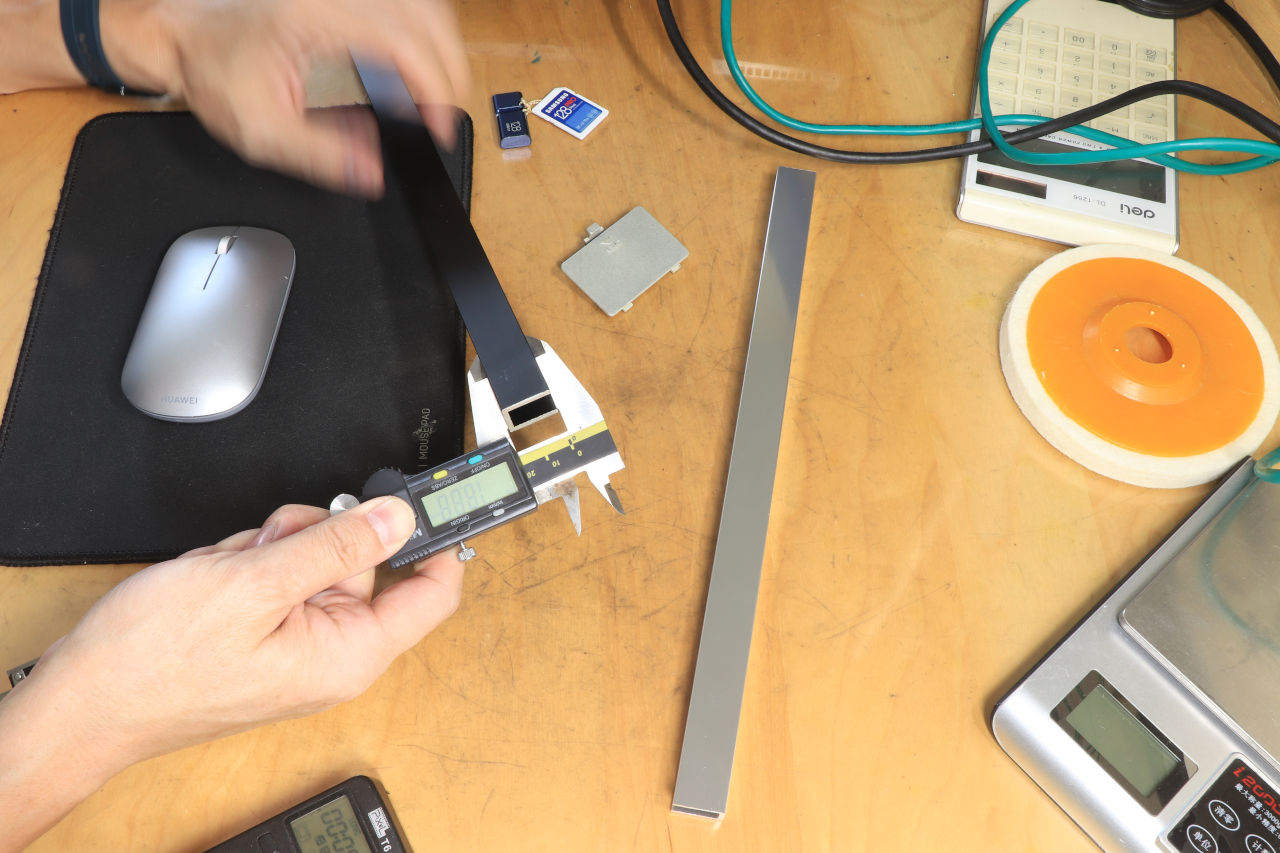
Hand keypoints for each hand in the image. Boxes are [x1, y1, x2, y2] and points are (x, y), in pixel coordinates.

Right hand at [18, 497, 461, 771]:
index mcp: (349, 652)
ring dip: (273, 548)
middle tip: (270, 543)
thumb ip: (337, 547)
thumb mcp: (257, 584)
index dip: (437, 542)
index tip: (428, 502)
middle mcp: (333, 651)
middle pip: (364, 562)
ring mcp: (299, 641)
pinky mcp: (268, 630)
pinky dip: (251, 563)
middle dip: (315, 536)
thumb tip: (399, 519)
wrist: (84, 699)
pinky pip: (281, 574)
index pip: (433, 593)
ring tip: (230, 570)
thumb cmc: (157, 662)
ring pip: (316, 558)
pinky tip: (218, 577)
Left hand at [101, 0, 471, 194]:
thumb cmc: (212, 70)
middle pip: (427, 17)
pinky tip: (416, 63)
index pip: (405, 43)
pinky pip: (402, 5)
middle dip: (448, 70)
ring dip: (441, 48)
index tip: (438, 125)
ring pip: (422, 6)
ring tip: (438, 93)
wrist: (181, 34)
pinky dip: (421, 33)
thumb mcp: (262, 130)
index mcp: (317, 16)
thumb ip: (323, 156)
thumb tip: (374, 174)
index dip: (435, 88)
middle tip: (444, 116)